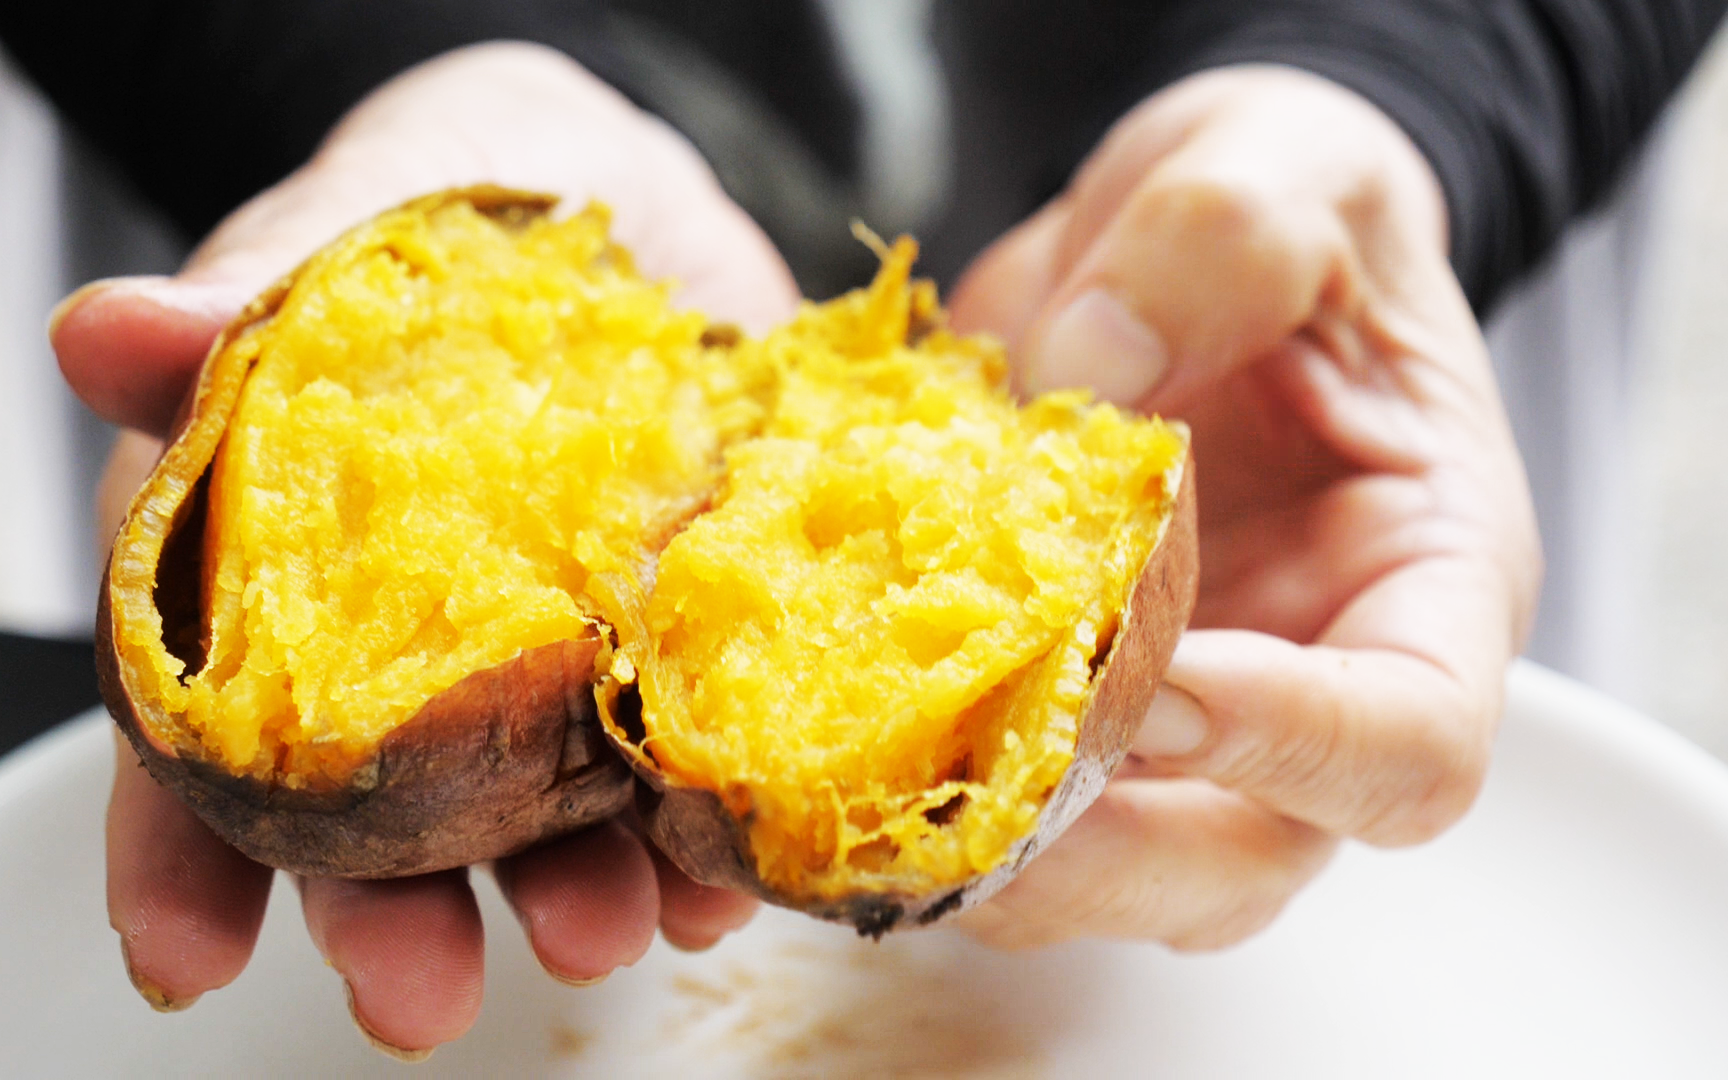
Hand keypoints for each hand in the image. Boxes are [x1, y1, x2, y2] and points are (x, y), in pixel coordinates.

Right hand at [58, 43, 797, 1056]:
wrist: (627, 205)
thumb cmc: (443, 221)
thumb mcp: (346, 233)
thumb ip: (243, 300)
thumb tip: (101, 332)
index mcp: (286, 579)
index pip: (206, 729)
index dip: (179, 848)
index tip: (182, 954)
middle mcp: (413, 655)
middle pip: (378, 814)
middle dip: (390, 915)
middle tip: (413, 997)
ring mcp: (553, 661)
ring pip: (542, 810)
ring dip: (566, 892)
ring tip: (602, 938)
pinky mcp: (681, 641)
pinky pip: (689, 757)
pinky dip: (706, 824)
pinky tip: (718, 870)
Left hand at [950, 66, 1541, 949]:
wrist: (1183, 241)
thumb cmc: (1284, 209)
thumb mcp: (1283, 167)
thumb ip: (1224, 236)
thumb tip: (1087, 359)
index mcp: (1424, 583)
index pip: (1409, 745)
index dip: (1291, 744)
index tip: (1155, 682)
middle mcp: (1309, 691)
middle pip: (1242, 863)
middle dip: (1102, 856)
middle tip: (967, 801)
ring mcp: (1181, 722)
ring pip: (1106, 872)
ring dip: (981, 858)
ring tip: (862, 795)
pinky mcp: (1060, 703)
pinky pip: (994, 801)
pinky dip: (907, 791)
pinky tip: (812, 733)